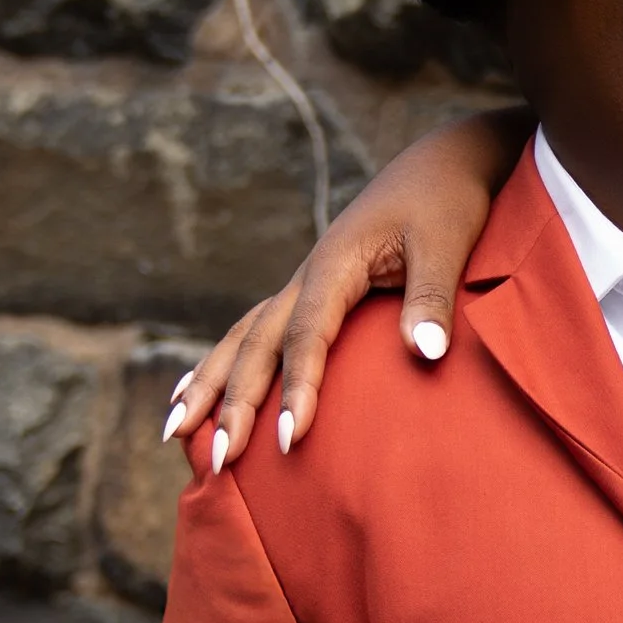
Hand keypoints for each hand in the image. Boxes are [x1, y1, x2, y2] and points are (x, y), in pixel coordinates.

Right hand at [165, 110, 519, 472]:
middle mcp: (306, 276)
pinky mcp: (313, 290)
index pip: (306, 335)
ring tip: (174, 432)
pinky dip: (223, 362)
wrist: (441, 162)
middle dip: (233, 403)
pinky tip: (197, 390)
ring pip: (242, 338)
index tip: (291, 439)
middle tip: (218, 460)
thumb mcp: (447, 245)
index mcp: (334, 265)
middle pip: (257, 345)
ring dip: (209, 385)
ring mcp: (304, 283)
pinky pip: (257, 331)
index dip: (297, 387)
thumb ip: (432, 298)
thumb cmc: (447, 200)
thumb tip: (427, 353)